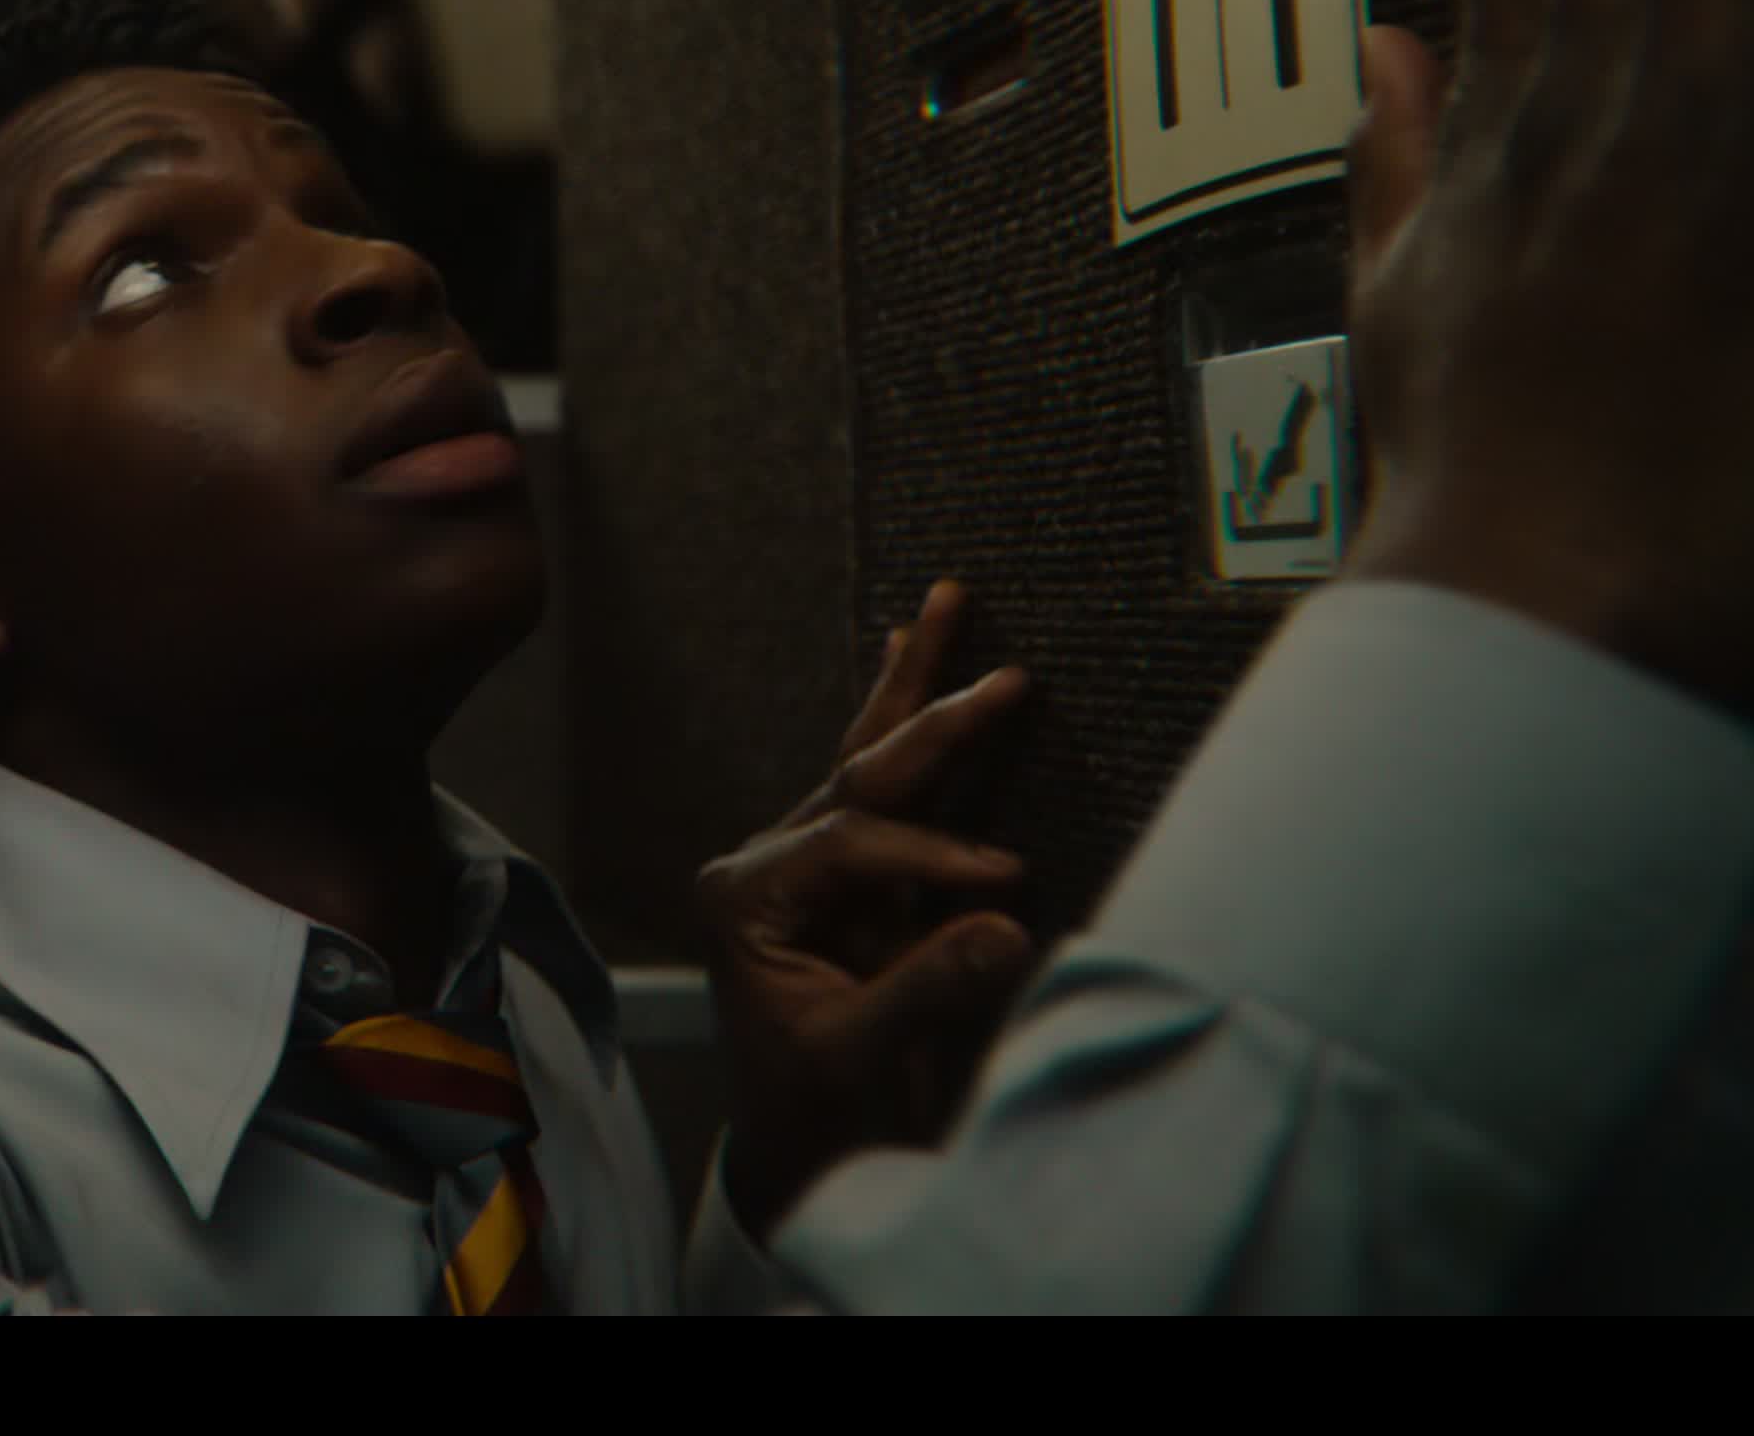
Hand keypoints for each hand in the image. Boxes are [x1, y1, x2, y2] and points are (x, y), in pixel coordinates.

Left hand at [693, 580, 1039, 1236]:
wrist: (798, 1150)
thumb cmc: (815, 1110)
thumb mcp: (856, 1056)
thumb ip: (924, 990)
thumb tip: (1008, 925)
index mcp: (745, 899)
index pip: (850, 845)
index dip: (932, 854)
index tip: (1007, 879)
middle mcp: (763, 862)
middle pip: (857, 774)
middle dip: (929, 714)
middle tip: (1003, 672)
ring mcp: (800, 861)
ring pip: (866, 759)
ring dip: (912, 685)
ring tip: (943, 602)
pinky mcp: (843, 874)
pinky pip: (879, 785)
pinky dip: (903, 722)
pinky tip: (904, 654)